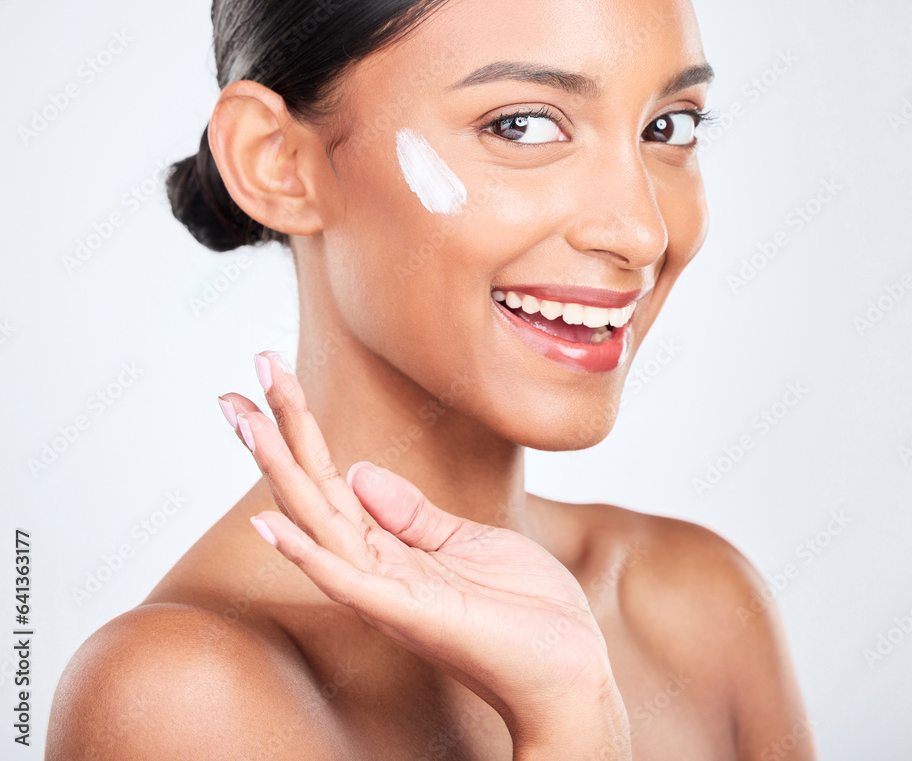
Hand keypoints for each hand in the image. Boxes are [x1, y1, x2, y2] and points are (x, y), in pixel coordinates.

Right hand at [218, 350, 629, 752]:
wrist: (571, 671)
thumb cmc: (523, 611)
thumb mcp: (468, 542)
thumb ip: (411, 512)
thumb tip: (357, 468)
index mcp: (391, 548)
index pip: (332, 479)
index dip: (300, 428)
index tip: (270, 378)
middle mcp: (377, 569)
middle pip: (312, 493)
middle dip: (274, 437)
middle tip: (232, 389)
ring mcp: (388, 592)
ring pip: (318, 522)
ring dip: (279, 472)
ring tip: (245, 421)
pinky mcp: (411, 614)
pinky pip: (348, 581)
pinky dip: (305, 553)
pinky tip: (268, 524)